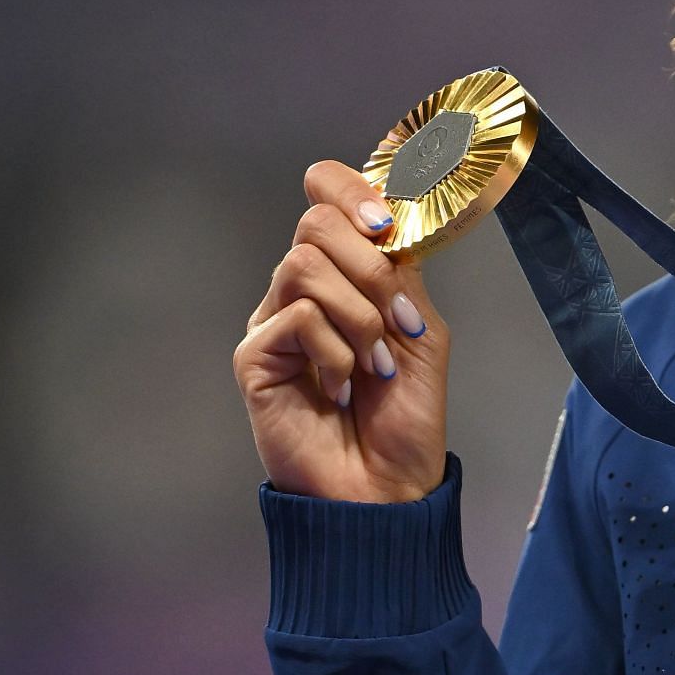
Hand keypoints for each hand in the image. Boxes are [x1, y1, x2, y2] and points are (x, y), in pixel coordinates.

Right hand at [234, 161, 449, 502]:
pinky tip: (340, 385)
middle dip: (371, 267)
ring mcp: (275, 322)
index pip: (327, 198)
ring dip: (357, 312)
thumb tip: (385, 220)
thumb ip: (401, 273)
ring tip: (373, 362)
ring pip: (303, 265)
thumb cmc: (405, 414)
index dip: (351, 190)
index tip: (384, 223)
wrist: (386, 484)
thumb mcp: (419, 329)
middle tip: (396, 319)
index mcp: (348, 275)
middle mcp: (306, 291)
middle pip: (315, 223)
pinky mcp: (254, 357)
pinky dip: (334, 349)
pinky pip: (295, 317)